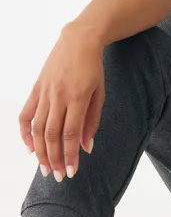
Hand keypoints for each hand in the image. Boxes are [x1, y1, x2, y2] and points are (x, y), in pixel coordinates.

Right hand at [19, 25, 104, 180]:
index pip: (70, 134)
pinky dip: (25, 133)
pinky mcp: (36, 89)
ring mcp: (45, 92)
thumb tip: (86, 147)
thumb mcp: (100, 94)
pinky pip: (25, 114)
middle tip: (58, 176)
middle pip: (52, 135)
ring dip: (41, 151)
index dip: (69, 155)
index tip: (71, 172)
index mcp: (78, 98)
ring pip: (38, 128)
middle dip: (54, 159)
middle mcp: (58, 96)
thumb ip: (92, 121)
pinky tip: (30, 148)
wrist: (79, 40)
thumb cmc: (94, 68)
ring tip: (45, 168)